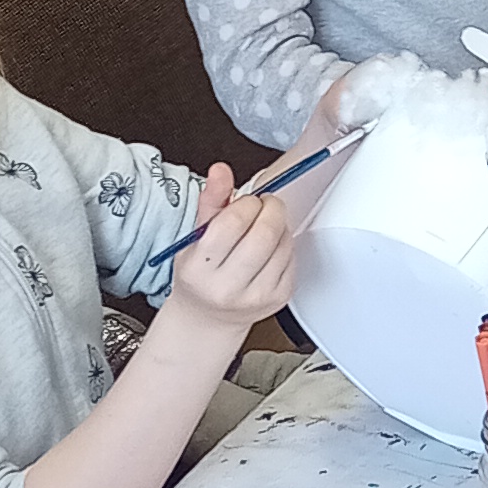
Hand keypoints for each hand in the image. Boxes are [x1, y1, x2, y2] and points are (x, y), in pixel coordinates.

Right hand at [159, 163, 296, 344]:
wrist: (208, 317)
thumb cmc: (200, 274)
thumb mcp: (194, 237)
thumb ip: (210, 200)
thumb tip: (221, 170)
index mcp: (199, 269)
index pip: (233, 222)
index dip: (247, 203)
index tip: (247, 201)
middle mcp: (226, 288)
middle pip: (264, 234)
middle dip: (270, 209)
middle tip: (264, 206)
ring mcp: (255, 297)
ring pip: (283, 243)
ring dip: (279, 225)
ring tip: (264, 227)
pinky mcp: (279, 299)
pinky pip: (293, 258)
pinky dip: (285, 244)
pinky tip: (270, 247)